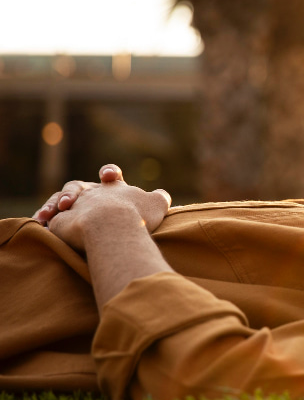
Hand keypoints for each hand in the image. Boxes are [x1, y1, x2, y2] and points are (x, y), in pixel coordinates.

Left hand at [35, 164, 171, 250]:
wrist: (110, 224)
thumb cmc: (136, 214)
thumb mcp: (157, 204)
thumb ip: (160, 198)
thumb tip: (162, 195)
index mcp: (115, 188)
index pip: (112, 174)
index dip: (111, 173)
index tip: (110, 177)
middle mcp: (93, 192)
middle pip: (79, 186)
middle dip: (75, 193)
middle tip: (73, 204)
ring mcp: (76, 205)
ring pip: (61, 199)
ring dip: (56, 205)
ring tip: (52, 216)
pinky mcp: (60, 222)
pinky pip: (50, 220)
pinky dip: (47, 220)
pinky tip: (45, 225)